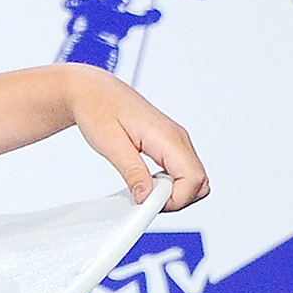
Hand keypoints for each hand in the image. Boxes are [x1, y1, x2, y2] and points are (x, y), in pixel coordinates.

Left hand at [66, 67, 208, 211]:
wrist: (92, 90)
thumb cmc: (97, 109)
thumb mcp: (109, 144)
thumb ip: (132, 171)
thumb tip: (146, 196)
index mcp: (166, 136)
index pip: (193, 179)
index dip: (175, 199)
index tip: (148, 202)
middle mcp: (178, 137)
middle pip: (200, 182)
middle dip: (177, 199)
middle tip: (146, 197)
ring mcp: (176, 140)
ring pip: (194, 179)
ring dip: (174, 192)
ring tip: (144, 188)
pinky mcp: (170, 144)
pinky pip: (183, 171)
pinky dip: (170, 183)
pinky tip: (147, 181)